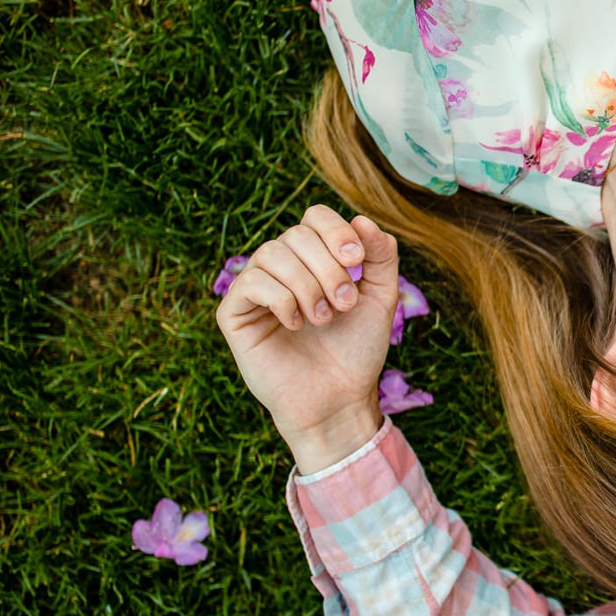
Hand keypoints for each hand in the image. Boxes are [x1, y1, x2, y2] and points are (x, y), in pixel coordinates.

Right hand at [215, 204, 398, 471]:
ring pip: (272, 254)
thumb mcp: (381, 298)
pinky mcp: (234, 314)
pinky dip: (281, 299)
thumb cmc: (357, 350)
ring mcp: (255, 289)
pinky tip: (296, 325)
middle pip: (296, 234)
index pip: (314, 217)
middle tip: (345, 303)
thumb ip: (380, 257)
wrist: (338, 398)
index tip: (356, 260)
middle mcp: (281, 268)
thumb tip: (362, 218)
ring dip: (307, 285)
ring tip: (323, 319)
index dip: (335, 230)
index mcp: (314, 259)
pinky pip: (251, 282)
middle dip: (328, 267)